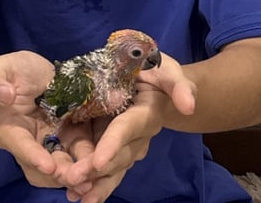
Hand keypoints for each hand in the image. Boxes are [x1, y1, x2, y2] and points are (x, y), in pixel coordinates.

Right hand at [0, 51, 92, 192]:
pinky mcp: (69, 134)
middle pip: (45, 165)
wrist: (28, 72)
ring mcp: (51, 141)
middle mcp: (30, 143)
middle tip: (80, 179)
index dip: (34, 157)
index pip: (20, 146)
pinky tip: (105, 162)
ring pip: (65, 163)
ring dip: (79, 172)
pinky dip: (91, 158)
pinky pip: (80, 150)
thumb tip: (4, 94)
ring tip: (94, 177)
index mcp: (10, 130)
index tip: (49, 165)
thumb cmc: (9, 72)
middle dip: (62, 173)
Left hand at [61, 52, 195, 202]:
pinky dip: (89, 182)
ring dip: (92, 183)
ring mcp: (125, 146)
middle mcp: (137, 136)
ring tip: (72, 193)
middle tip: (72, 178)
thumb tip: (188, 106)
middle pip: (116, 156)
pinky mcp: (111, 147)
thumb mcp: (168, 70)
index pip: (127, 128)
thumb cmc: (157, 70)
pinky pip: (102, 168)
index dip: (113, 144)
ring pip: (110, 169)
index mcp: (147, 114)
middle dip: (95, 170)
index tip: (98, 162)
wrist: (150, 79)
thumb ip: (179, 85)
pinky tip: (72, 193)